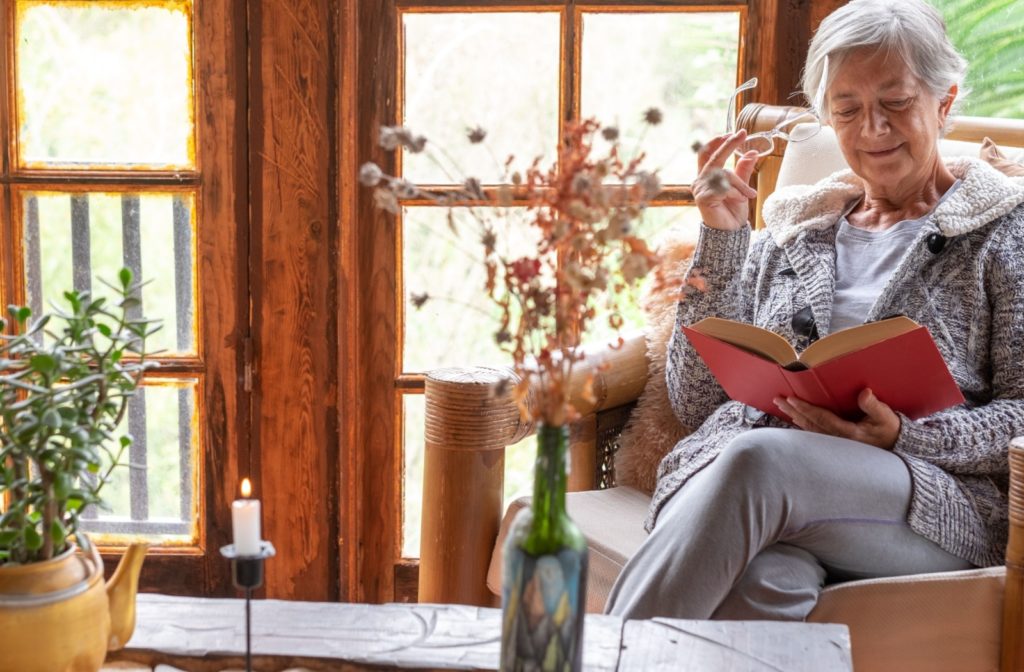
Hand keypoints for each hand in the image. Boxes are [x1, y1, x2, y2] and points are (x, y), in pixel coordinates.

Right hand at [693, 130, 759, 230]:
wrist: (729, 231)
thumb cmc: (732, 210)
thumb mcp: (741, 187)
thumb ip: (743, 170)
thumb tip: (751, 152)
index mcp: (707, 176)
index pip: (707, 153)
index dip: (718, 142)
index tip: (734, 132)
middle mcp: (700, 180)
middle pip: (713, 157)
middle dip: (728, 144)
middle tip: (741, 134)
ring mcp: (699, 189)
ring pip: (724, 174)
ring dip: (739, 184)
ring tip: (748, 194)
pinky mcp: (702, 198)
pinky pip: (724, 187)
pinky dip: (735, 192)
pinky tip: (739, 200)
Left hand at [773, 388, 900, 449]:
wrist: (896, 445)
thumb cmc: (890, 429)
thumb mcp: (886, 417)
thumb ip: (874, 406)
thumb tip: (865, 393)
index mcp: (848, 432)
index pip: (821, 418)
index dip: (805, 408)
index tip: (791, 399)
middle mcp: (838, 439)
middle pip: (810, 424)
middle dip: (793, 411)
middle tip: (778, 400)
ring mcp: (835, 442)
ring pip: (809, 429)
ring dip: (794, 416)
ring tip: (781, 406)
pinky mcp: (835, 441)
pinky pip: (814, 432)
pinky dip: (802, 424)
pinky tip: (794, 418)